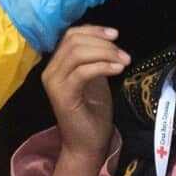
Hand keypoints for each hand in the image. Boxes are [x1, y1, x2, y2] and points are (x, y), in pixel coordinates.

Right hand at [43, 26, 127, 159]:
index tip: (115, 34)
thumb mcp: (96, 79)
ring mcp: (54, 83)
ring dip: (105, 53)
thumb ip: (94, 59)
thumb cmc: (92, 114)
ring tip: (124, 62)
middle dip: (102, 42)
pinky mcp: (62, 95)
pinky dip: (102, 66)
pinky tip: (117, 70)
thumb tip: (105, 40)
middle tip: (124, 54)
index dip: (93, 30)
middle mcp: (50, 71)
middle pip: (74, 41)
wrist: (87, 145)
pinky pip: (82, 72)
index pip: (71, 35)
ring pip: (77, 53)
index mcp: (57, 65)